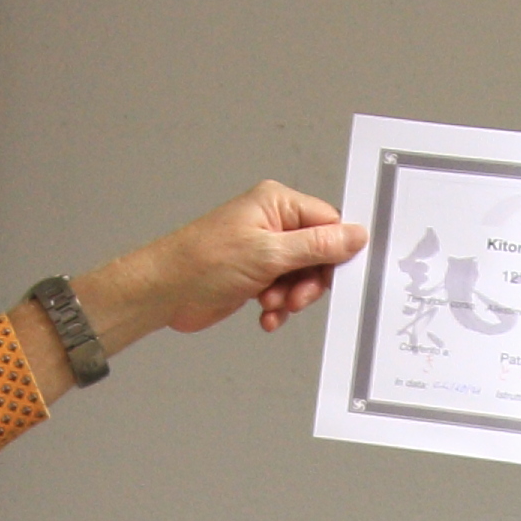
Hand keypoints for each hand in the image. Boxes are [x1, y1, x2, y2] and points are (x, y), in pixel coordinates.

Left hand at [75, 180, 367, 351]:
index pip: (328, 221)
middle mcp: (273, 223)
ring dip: (292, 297)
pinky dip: (278, 308)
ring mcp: (264, 250)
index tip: (339, 274)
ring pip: (301, 277)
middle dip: (310, 281)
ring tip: (271, 305)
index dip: (336, 250)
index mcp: (277, 204)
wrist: (164, 292)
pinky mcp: (255, 276)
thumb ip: (317, 246)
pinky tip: (265, 316)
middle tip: (296, 297)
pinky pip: (283, 292)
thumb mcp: (269, 254)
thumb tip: (356, 236)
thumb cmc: (203, 262)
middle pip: (318, 253)